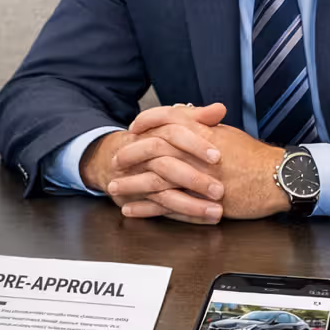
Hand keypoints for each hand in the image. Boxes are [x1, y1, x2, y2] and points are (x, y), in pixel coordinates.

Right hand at [81, 104, 227, 223]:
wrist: (109, 158)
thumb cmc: (150, 140)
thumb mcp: (171, 124)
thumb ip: (197, 117)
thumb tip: (220, 109)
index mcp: (152, 133)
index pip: (172, 134)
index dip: (194, 144)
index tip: (218, 156)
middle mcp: (141, 156)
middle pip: (166, 166)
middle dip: (193, 179)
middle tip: (219, 190)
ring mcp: (137, 180)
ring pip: (163, 193)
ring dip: (191, 205)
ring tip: (217, 212)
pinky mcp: (136, 199)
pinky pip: (160, 211)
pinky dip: (182, 216)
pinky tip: (204, 220)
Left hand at [124, 105, 290, 221]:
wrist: (276, 179)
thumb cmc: (254, 157)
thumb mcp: (227, 134)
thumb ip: (203, 126)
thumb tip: (186, 117)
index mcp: (201, 131)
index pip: (165, 119)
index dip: (145, 122)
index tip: (133, 128)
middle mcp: (194, 152)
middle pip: (151, 148)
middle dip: (129, 154)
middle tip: (116, 159)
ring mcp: (194, 177)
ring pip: (153, 179)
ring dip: (130, 183)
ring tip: (114, 187)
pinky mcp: (198, 201)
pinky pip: (164, 206)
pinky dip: (144, 208)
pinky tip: (130, 209)